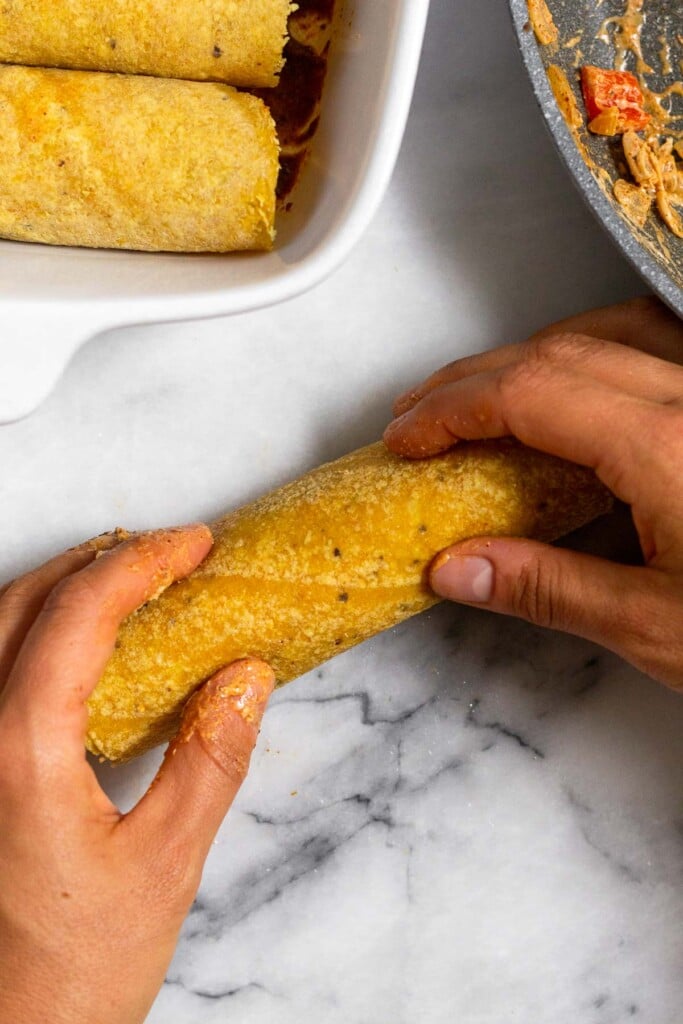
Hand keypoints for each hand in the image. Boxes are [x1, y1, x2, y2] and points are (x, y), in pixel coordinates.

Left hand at [0, 527, 273, 1023]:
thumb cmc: (70, 976)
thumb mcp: (164, 868)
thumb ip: (209, 762)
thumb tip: (244, 677)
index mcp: (17, 753)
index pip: (78, 615)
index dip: (142, 563)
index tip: (194, 546)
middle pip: (21, 600)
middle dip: (98, 559)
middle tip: (167, 554)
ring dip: (59, 585)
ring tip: (127, 581)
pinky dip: (33, 628)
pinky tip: (74, 647)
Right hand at [384, 296, 682, 689]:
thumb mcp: (657, 629)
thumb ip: (548, 588)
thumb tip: (456, 568)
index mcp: (668, 450)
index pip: (532, 393)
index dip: (453, 407)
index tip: (406, 436)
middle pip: (560, 353)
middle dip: (475, 378)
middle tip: (420, 415)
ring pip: (609, 335)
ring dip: (531, 358)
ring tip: (480, 397)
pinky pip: (653, 350)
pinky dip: (591, 356)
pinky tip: (575, 389)